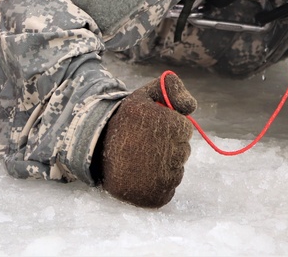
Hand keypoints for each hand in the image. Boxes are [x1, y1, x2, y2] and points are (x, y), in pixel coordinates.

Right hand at [98, 73, 196, 207]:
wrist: (95, 150)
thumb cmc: (125, 122)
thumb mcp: (144, 96)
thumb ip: (171, 89)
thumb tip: (192, 107)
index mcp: (157, 122)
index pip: (185, 129)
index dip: (171, 127)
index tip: (152, 128)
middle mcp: (159, 150)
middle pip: (183, 151)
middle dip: (170, 146)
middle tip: (146, 145)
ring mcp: (156, 178)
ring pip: (177, 171)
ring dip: (165, 166)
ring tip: (141, 160)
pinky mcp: (152, 197)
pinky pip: (170, 190)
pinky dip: (161, 185)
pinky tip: (142, 176)